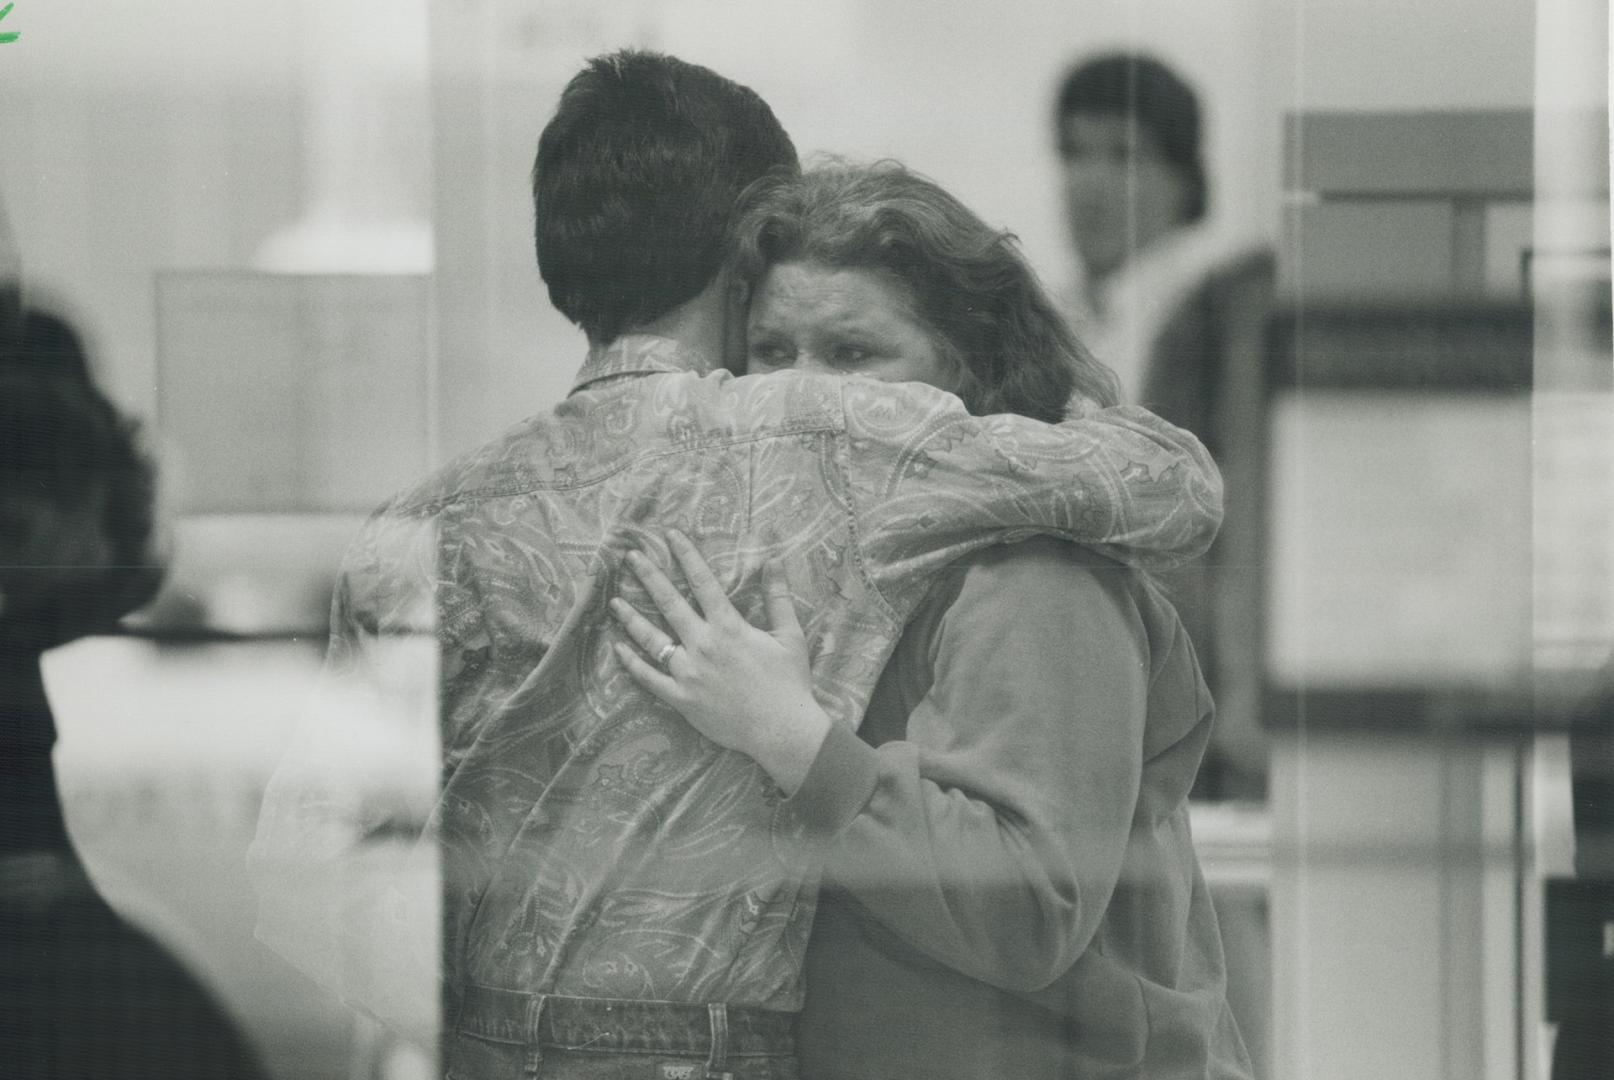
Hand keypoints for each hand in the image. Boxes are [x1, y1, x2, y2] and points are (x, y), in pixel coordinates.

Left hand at [610, 530, 830, 794]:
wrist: (782, 731)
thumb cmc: (790, 683)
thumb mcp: (790, 635)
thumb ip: (778, 596)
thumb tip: (773, 560)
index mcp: (729, 626)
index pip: (702, 581)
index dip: (686, 555)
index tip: (671, 535)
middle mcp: (703, 645)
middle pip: (669, 603)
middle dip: (650, 576)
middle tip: (632, 556)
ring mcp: (689, 673)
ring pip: (652, 639)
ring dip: (632, 618)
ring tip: (615, 601)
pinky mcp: (681, 699)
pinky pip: (649, 678)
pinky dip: (632, 663)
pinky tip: (618, 648)